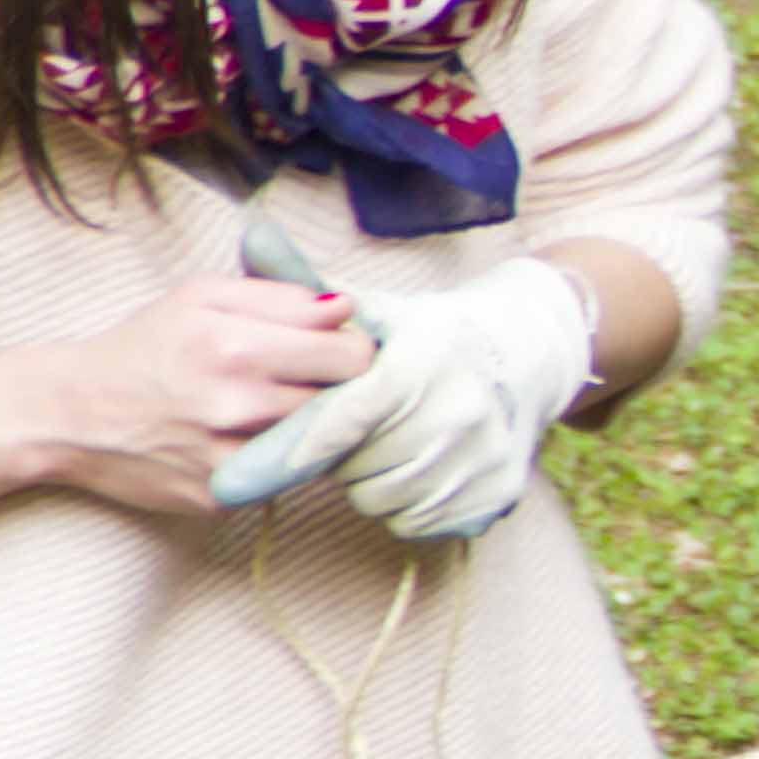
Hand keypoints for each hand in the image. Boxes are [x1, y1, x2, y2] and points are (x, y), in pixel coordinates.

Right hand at [25, 271, 375, 514]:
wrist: (68, 414)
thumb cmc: (142, 348)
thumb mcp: (200, 297)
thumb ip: (279, 297)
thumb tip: (345, 307)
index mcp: (235, 346)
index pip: (352, 356)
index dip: (354, 350)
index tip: (337, 348)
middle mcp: (236, 406)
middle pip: (343, 402)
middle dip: (335, 388)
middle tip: (306, 378)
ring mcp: (228, 458)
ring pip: (317, 442)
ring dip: (308, 425)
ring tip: (268, 406)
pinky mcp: (220, 497)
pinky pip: (279, 475)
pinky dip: (274, 458)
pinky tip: (241, 439)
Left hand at [205, 212, 600, 543]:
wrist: (530, 355)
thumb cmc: (434, 335)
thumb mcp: (378, 308)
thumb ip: (306, 286)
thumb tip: (252, 235)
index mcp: (416, 366)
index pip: (337, 421)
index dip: (282, 453)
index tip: (228, 483)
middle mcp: (455, 413)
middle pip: (353, 469)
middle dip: (341, 455)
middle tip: (361, 428)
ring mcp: (479, 458)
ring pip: (383, 500)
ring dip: (373, 481)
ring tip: (391, 444)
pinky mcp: (496, 494)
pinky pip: (419, 522)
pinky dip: (409, 505)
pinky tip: (421, 469)